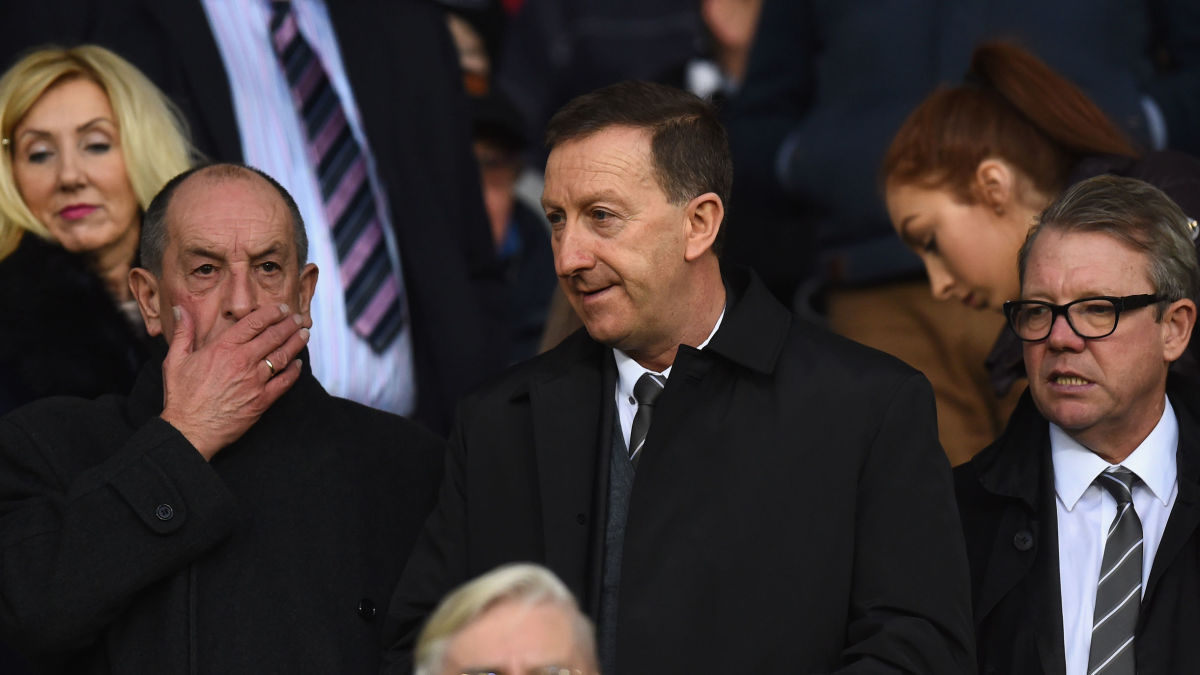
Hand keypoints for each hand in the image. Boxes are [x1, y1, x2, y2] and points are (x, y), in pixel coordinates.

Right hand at [159, 303, 310, 459]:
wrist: (190, 430)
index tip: (282, 309)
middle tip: (299, 319)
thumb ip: (183, 333)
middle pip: (273, 336)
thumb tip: (180, 310)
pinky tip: (298, 364)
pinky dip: (294, 371)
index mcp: (223, 348)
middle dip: (289, 325)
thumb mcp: (174, 360)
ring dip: (296, 343)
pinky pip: (284, 382)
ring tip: (304, 335)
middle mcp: (242, 361)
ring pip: (283, 356)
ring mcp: (255, 381)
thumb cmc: (181, 397)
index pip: (254, 323)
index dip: (272, 313)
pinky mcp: (262, 400)